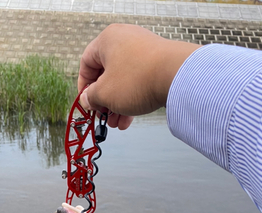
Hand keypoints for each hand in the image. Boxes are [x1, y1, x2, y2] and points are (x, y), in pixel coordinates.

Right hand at [78, 24, 199, 129]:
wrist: (177, 76)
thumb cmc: (137, 80)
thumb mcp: (105, 93)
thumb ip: (91, 97)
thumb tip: (87, 99)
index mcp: (107, 40)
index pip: (86, 63)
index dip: (84, 86)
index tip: (86, 103)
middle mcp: (125, 40)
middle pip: (106, 74)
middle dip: (104, 100)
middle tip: (103, 117)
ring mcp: (143, 50)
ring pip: (123, 81)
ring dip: (117, 105)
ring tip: (117, 124)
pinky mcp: (158, 62)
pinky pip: (139, 81)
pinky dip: (132, 98)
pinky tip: (129, 119)